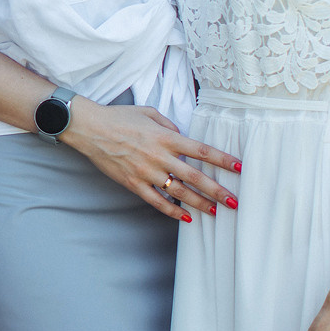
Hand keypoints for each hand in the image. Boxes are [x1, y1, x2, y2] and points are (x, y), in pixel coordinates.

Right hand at [63, 101, 238, 220]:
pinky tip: (185, 218)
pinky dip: (172, 211)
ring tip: (215, 212)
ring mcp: (146, 172)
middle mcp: (159, 156)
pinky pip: (156, 201)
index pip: (201, 150)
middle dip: (217, 190)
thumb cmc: (119, 117)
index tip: (239, 167)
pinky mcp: (133, 183)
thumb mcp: (149, 112)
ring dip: (199, 203)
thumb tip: (182, 135)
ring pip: (179, 192)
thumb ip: (169, 124)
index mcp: (166, 137)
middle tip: (234, 202)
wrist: (90, 128)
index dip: (222, 160)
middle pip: (195, 177)